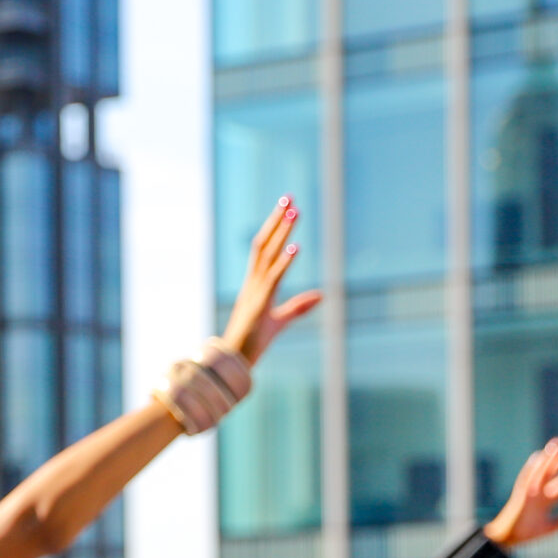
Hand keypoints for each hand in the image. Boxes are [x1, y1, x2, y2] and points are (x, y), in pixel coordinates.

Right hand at [218, 197, 323, 368]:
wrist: (234, 361)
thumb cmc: (253, 342)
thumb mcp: (280, 321)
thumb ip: (299, 306)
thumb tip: (322, 295)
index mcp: (256, 285)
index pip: (264, 249)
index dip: (274, 228)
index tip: (286, 207)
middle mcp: (253, 283)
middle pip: (263, 244)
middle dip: (276, 220)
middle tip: (289, 197)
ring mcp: (255, 291)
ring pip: (267, 254)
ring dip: (281, 232)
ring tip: (293, 210)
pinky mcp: (260, 303)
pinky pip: (273, 278)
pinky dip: (284, 261)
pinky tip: (296, 246)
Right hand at [483, 436, 557, 548]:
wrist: (507, 539)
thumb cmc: (526, 533)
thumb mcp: (550, 528)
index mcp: (547, 499)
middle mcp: (540, 492)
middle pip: (554, 470)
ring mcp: (530, 492)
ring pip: (542, 471)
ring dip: (550, 457)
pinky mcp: (521, 496)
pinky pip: (527, 480)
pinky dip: (532, 469)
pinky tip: (538, 457)